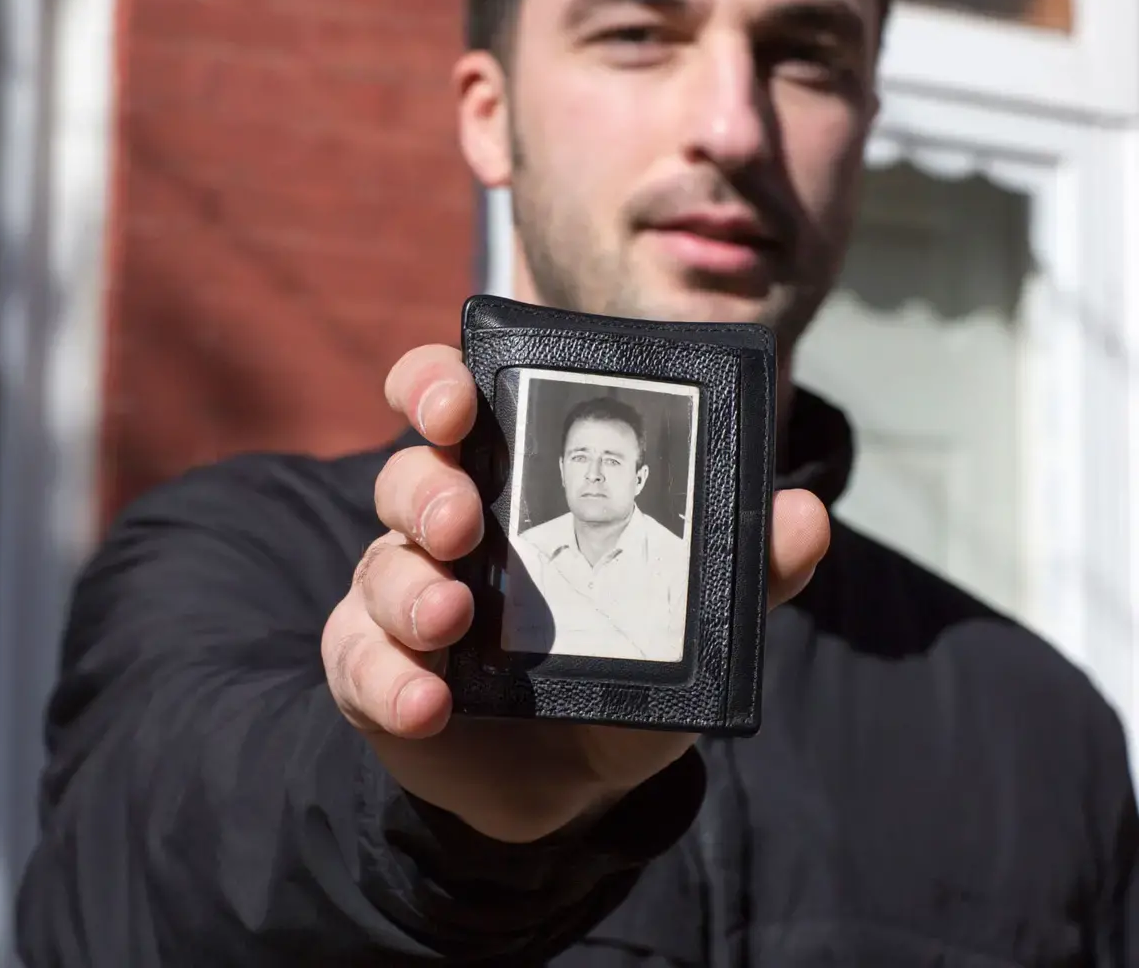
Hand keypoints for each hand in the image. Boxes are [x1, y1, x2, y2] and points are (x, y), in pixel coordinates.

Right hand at [322, 344, 830, 842]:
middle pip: (406, 474)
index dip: (436, 382)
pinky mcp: (372, 669)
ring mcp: (400, 597)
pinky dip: (388, 679)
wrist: (570, 781)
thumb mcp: (689, 628)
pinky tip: (428, 705)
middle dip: (427, 487)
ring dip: (410, 587)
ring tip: (451, 620)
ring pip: (380, 564)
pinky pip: (358, 662)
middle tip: (463, 520)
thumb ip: (746, 573)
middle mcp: (444, 528)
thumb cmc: (621, 668)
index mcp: (509, 487)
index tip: (456, 398)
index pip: (450, 404)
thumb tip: (804, 512)